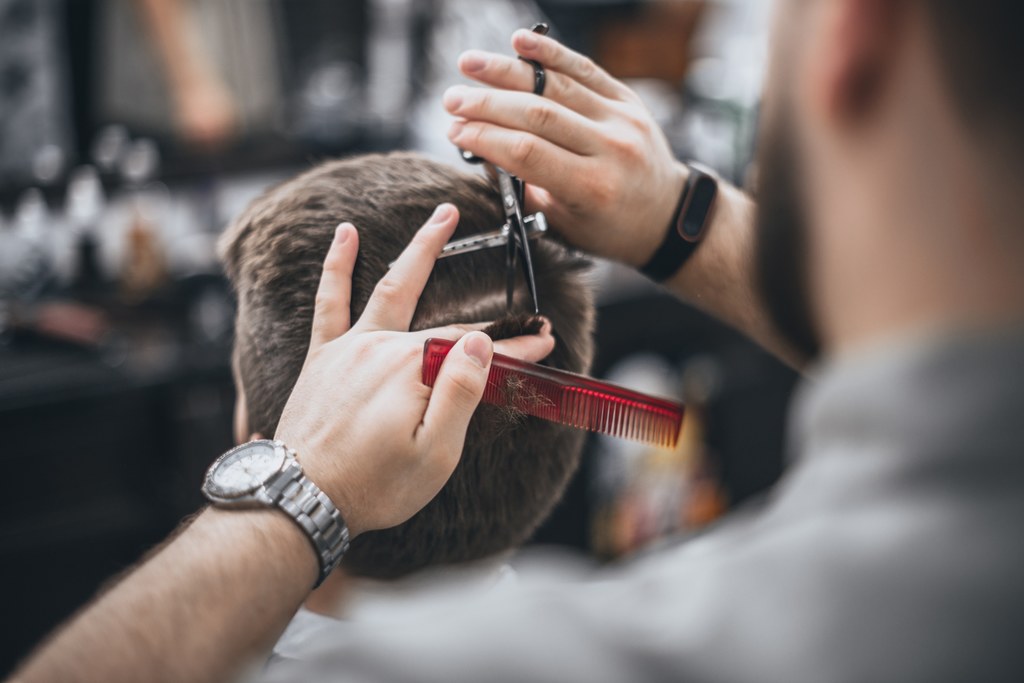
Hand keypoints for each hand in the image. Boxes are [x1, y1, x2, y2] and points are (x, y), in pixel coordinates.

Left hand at [274, 204, 554, 537]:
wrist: (302, 499)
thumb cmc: (372, 485)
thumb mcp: (434, 453)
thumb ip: (460, 392)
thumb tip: (482, 343)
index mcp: (413, 370)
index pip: (478, 350)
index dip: (516, 346)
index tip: (543, 342)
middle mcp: (382, 348)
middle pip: (447, 323)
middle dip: (491, 316)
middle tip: (519, 292)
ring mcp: (351, 347)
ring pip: (391, 287)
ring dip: (420, 249)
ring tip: (443, 217)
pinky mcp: (325, 356)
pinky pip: (330, 301)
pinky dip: (337, 266)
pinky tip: (345, 234)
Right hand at [444, 29, 686, 267]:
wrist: (665, 215)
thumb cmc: (608, 226)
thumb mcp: (562, 221)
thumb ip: (524, 186)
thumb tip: (481, 148)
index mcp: (592, 188)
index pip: (527, 153)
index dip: (485, 138)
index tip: (454, 131)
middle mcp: (610, 149)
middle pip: (537, 115)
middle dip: (486, 104)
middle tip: (452, 100)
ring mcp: (622, 119)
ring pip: (556, 85)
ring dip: (506, 72)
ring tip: (469, 65)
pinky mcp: (627, 99)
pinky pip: (584, 69)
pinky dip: (550, 52)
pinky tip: (519, 41)